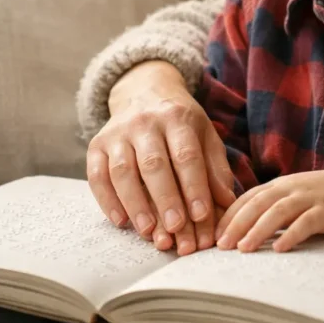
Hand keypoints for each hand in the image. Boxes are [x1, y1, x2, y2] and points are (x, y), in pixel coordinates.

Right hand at [86, 61, 235, 253]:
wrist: (145, 91)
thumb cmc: (181, 122)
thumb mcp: (205, 135)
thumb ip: (216, 168)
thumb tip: (227, 202)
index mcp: (178, 117)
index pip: (186, 155)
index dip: (194, 186)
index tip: (201, 215)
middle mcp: (145, 122)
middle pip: (154, 164)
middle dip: (165, 199)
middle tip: (175, 228)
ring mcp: (118, 132)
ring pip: (123, 171)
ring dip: (135, 204)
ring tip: (148, 231)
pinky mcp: (96, 144)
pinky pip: (97, 175)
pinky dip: (107, 200)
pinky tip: (121, 221)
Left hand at [215, 166, 323, 252]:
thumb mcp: (296, 196)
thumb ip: (273, 207)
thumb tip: (243, 230)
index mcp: (281, 184)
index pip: (248, 197)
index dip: (229, 215)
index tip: (212, 235)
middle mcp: (292, 187)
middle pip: (258, 203)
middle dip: (237, 224)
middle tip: (220, 246)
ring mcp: (311, 198)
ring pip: (279, 211)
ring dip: (258, 230)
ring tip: (243, 249)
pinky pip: (307, 222)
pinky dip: (292, 234)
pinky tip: (280, 248)